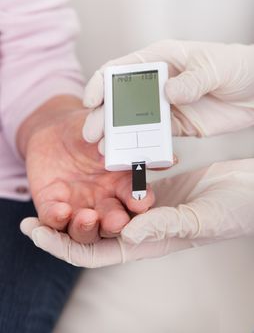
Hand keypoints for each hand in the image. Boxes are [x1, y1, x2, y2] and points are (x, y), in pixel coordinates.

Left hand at [18, 96, 154, 243]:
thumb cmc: (83, 131)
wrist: (52, 129)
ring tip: (88, 217)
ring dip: (87, 227)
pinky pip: (53, 219)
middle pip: (112, 222)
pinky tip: (61, 211)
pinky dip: (56, 218)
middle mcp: (102, 201)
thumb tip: (169, 158)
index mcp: (121, 185)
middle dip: (115, 223)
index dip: (140, 202)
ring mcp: (77, 207)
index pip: (135, 199)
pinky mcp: (51, 206)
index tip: (141, 201)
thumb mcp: (108, 134)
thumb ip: (132, 147)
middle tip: (117, 221)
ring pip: (84, 229)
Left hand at [20, 158, 253, 266]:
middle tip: (32, 212)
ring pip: (102, 208)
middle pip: (91, 233)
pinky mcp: (150, 188)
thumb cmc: (234, 211)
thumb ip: (165, 227)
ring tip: (52, 190)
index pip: (97, 253)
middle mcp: (142, 228)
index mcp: (149, 243)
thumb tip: (126, 236)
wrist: (248, 189)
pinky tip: (87, 169)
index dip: (64, 245)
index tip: (35, 232)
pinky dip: (101, 181)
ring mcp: (144, 207)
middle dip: (61, 227)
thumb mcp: (201, 219)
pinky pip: (119, 186)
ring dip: (77, 202)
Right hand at [83, 40, 253, 151]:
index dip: (101, 84)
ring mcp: (164, 107)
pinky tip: (132, 155)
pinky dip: (141, 146)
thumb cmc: (237, 68)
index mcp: (160, 60)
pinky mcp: (174, 126)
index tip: (91, 101)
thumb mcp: (215, 67)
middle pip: (121, 99)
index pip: (121, 69)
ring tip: (107, 150)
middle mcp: (157, 84)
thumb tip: (168, 93)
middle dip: (103, 116)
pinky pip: (153, 137)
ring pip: (133, 121)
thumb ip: (192, 80)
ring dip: (118, 136)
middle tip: (92, 134)